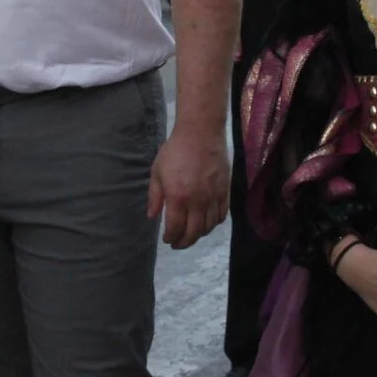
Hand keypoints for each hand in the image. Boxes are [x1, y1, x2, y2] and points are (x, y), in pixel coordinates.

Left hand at [148, 123, 228, 248]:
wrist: (201, 133)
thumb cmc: (175, 151)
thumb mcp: (157, 172)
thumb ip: (155, 197)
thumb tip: (152, 217)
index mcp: (178, 197)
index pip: (175, 228)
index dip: (170, 238)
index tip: (167, 239)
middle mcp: (197, 201)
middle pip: (193, 233)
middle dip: (184, 242)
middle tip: (177, 244)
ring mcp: (213, 197)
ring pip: (209, 227)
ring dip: (198, 235)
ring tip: (191, 234)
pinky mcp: (225, 191)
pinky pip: (222, 215)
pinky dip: (214, 224)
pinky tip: (206, 223)